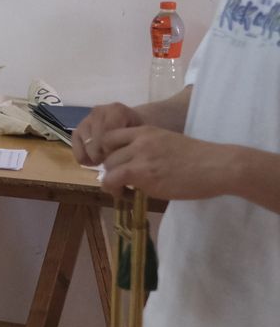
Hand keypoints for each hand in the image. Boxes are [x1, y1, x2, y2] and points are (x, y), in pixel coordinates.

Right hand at [70, 102, 142, 165]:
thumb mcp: (145, 136)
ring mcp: (86, 119)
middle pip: (95, 141)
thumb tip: (124, 159)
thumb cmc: (143, 132)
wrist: (136, 123)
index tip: (121, 159)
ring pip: (85, 144)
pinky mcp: (78, 128)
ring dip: (94, 156)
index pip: (107, 136)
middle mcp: (99, 111)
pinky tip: (94, 162)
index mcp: (116, 111)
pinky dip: (82, 156)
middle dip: (103, 156)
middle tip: (114, 164)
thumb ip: (135, 144)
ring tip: (106, 161)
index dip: (112, 152)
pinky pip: (75, 145)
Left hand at [96, 127, 239, 200]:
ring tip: (122, 189)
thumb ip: (148, 149)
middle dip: (110, 168)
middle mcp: (139, 140)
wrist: (219, 166)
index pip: (110, 135)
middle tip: (120, 180)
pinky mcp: (144, 174)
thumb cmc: (201, 159)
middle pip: (107, 153)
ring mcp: (140, 156)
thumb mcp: (168, 143)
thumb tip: (132, 164)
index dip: (107, 150)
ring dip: (112, 180)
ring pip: (109, 167)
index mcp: (146, 130)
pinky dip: (114, 189)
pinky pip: (114, 180)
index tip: (115, 162)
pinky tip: (123, 195)